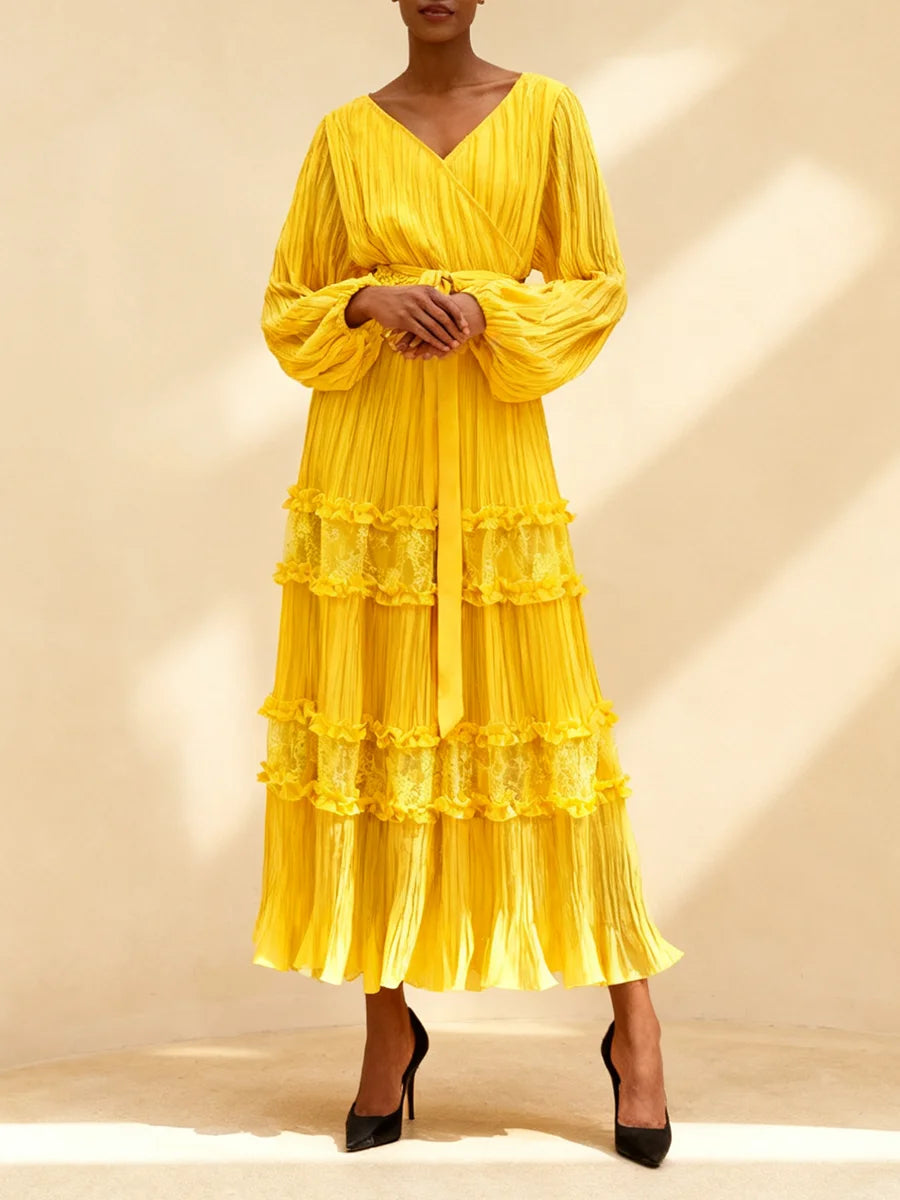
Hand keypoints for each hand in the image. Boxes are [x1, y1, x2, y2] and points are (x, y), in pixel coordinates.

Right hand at [346, 284, 467, 352]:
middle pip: (444, 317)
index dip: (459, 318)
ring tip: (454, 346)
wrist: (376, 299)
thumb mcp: (417, 292)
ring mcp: (413, 309)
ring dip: (445, 338)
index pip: (449, 305)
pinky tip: (440, 348)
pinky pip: (423, 333)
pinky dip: (433, 342)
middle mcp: (421, 298)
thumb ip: (432, 299)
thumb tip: (450, 307)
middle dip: (455, 330)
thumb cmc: (400, 297)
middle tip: (463, 340)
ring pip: (434, 327)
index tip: (466, 329)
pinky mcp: (404, 320)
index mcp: (428, 291)